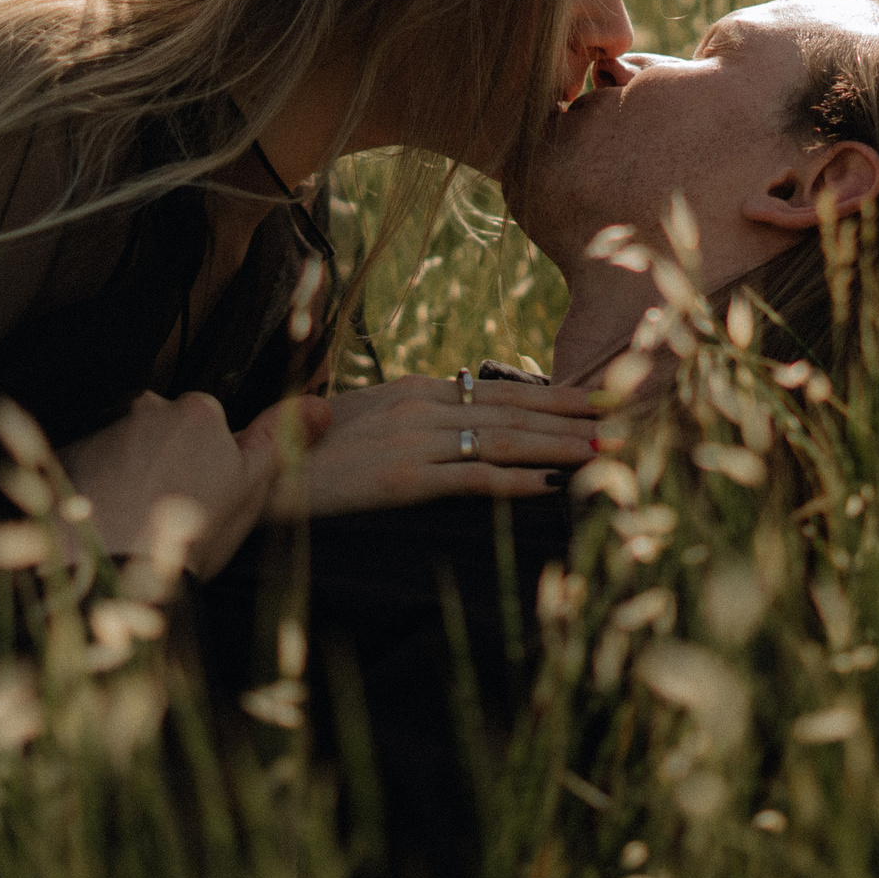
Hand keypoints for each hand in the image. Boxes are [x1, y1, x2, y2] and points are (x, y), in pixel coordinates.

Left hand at [61, 391, 330, 579]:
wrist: (118, 575)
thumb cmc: (195, 533)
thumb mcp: (252, 488)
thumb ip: (280, 438)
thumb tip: (320, 404)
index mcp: (198, 411)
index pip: (208, 420)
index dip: (210, 459)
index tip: (206, 494)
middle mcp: (146, 408)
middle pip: (163, 427)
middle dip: (168, 459)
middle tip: (171, 510)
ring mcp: (102, 431)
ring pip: (126, 446)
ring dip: (132, 473)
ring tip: (136, 523)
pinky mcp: (66, 459)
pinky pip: (88, 465)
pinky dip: (96, 486)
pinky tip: (104, 521)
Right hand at [268, 372, 600, 518]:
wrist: (253, 474)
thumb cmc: (304, 455)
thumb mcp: (362, 423)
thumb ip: (410, 421)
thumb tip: (456, 425)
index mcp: (413, 392)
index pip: (497, 390)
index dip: (552, 397)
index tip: (596, 401)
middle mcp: (420, 408)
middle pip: (513, 410)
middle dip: (573, 418)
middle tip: (625, 420)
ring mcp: (412, 443)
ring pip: (504, 440)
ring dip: (561, 446)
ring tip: (607, 451)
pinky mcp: (401, 481)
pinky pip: (472, 479)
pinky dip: (517, 482)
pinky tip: (554, 487)